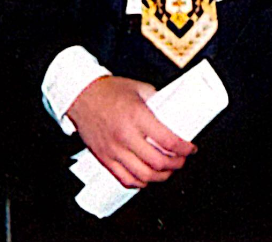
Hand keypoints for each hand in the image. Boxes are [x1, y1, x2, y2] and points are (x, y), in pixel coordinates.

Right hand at [65, 75, 194, 188]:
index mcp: (137, 116)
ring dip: (161, 177)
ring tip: (168, 171)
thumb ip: (157, 100)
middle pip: (158, 162)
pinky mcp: (104, 158)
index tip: (191, 149)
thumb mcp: (139, 88)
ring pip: (143, 175)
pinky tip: (147, 178)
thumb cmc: (108, 91)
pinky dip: (139, 183)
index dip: (184, 148)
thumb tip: (174, 110)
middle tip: (182, 160)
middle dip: (176, 164)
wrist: (81, 96)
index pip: (168, 140)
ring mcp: (114, 150)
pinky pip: (124, 179)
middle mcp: (125, 135)